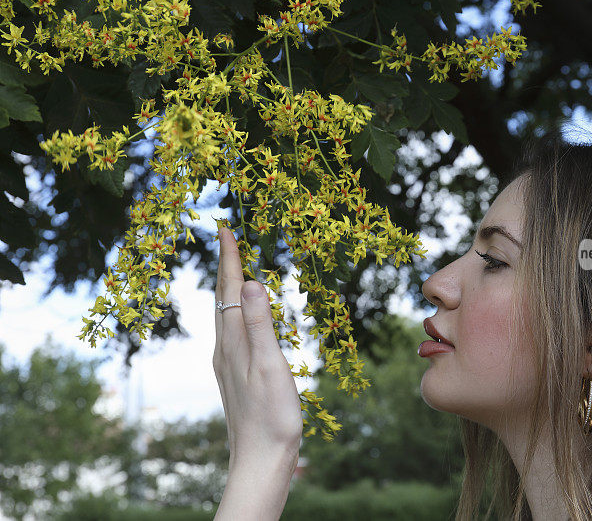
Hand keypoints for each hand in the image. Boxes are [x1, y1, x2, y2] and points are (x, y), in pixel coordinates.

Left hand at [213, 225, 302, 469]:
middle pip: (222, 299)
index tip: (225, 230)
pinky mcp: (234, 375)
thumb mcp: (271, 366)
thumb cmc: (271, 415)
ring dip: (229, 288)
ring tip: (235, 270)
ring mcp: (227, 363)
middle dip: (225, 268)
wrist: (259, 458)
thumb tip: (253, 281)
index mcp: (233, 342)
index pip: (229, 291)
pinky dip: (235, 310)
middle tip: (228, 240)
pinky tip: (242, 317)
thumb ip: (261, 324)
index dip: (229, 260)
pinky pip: (231, 330)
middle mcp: (224, 348)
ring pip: (225, 315)